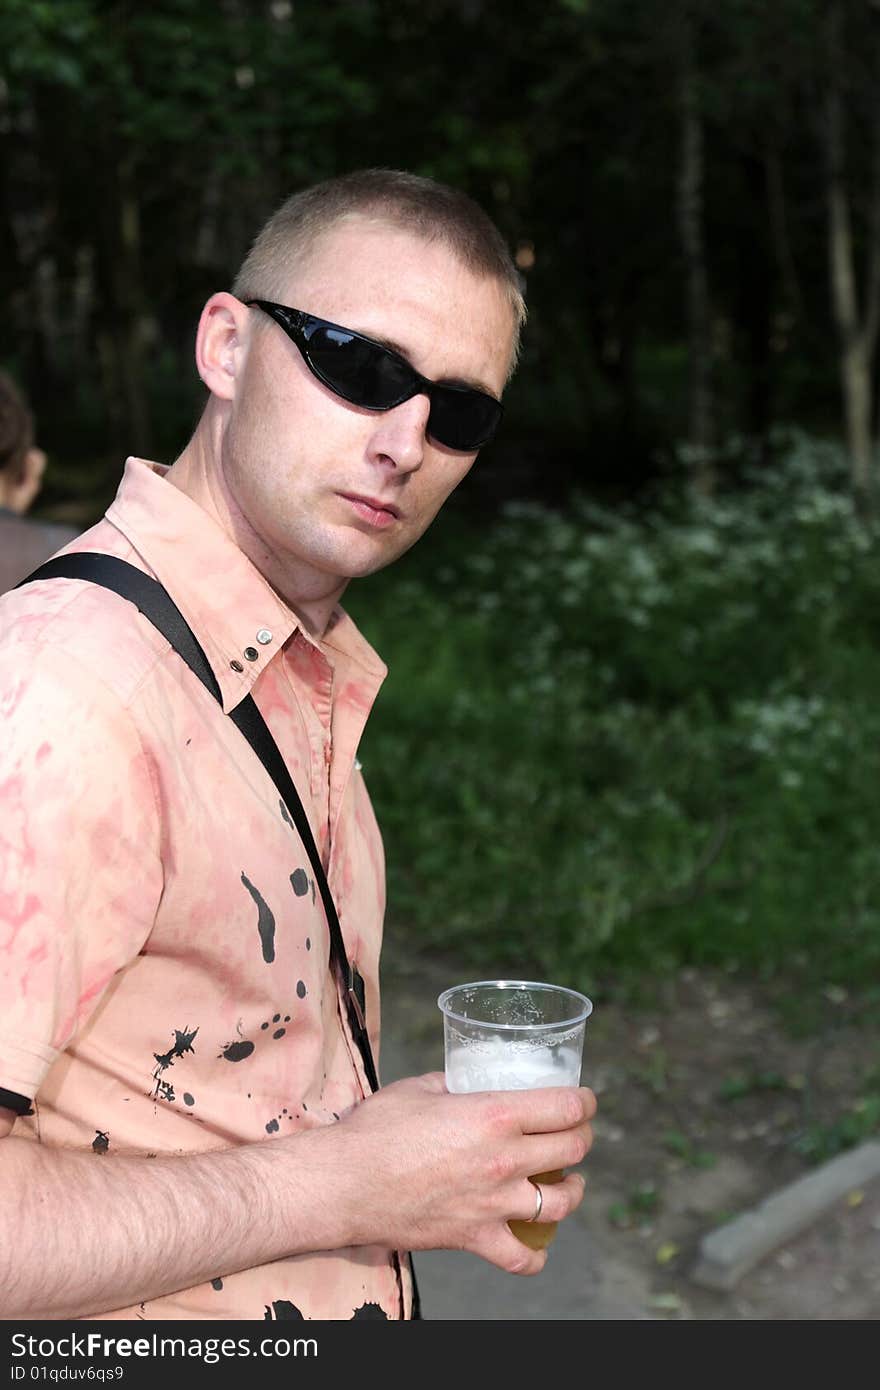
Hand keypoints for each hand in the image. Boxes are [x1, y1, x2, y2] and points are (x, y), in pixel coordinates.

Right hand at [328, 1072, 595, 1274]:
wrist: (343, 1183)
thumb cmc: (376, 1129)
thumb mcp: (421, 1087)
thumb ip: (456, 1086)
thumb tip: (468, 1084)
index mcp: (494, 1114)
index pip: (566, 1107)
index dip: (584, 1101)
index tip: (584, 1099)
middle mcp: (504, 1159)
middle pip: (572, 1149)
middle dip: (582, 1137)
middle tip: (576, 1133)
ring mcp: (493, 1203)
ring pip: (561, 1203)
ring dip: (572, 1190)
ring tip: (567, 1183)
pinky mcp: (474, 1237)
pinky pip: (522, 1258)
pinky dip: (535, 1255)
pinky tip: (536, 1245)